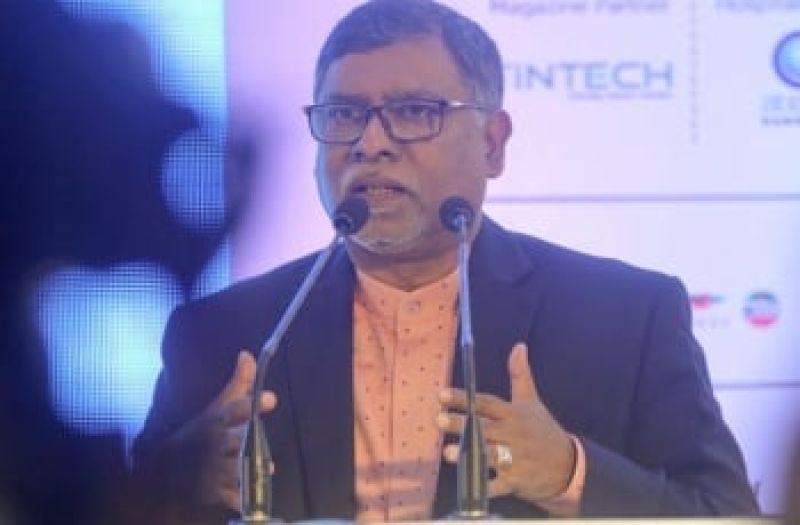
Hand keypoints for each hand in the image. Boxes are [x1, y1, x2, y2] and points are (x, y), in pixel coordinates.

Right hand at [169, 350, 276, 511]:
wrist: (165, 471)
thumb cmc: (198, 436)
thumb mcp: (217, 408)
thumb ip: (238, 384)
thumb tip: (248, 355)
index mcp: (216, 421)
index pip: (234, 409)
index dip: (251, 404)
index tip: (271, 398)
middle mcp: (214, 444)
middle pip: (236, 440)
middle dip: (249, 440)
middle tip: (266, 438)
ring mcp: (212, 469)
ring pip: (236, 468)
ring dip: (250, 468)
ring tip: (266, 468)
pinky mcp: (212, 492)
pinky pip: (230, 496)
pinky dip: (239, 496)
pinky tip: (247, 494)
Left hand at [437, 343, 575, 503]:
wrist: (568, 465)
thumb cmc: (543, 430)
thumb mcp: (532, 401)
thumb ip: (520, 375)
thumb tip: (518, 346)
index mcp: (514, 415)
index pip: (486, 403)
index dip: (464, 398)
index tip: (442, 395)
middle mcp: (514, 435)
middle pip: (485, 428)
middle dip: (462, 425)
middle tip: (439, 420)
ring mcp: (516, 459)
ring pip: (491, 455)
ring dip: (471, 455)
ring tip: (448, 452)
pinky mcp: (517, 481)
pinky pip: (498, 485)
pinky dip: (485, 487)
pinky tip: (468, 484)